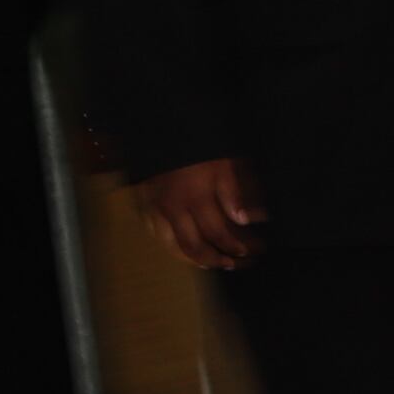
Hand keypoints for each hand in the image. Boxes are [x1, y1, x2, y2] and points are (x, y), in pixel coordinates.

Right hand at [138, 158, 263, 269]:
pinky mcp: (142, 205)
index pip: (218, 234)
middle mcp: (172, 208)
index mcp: (195, 198)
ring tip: (210, 263)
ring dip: (193, 259)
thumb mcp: (224, 164)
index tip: (251, 251)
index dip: (235, 246)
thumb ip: (235, 194)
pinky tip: (184, 248)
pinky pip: (155, 234)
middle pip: (194, 248)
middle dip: (216, 260)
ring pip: (171, 246)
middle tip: (233, 264)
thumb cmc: (199, 147)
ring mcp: (153, 209)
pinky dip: (171, 245)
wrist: (164, 129)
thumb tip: (246, 219)